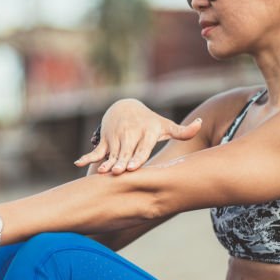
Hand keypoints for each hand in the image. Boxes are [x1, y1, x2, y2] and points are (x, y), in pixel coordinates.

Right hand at [74, 99, 201, 174]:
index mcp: (146, 133)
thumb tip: (201, 123)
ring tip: (101, 172)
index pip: (142, 148)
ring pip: (112, 153)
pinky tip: (78, 163)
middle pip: (126, 152)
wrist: (124, 107)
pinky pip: (96, 151)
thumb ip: (183, 130)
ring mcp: (116, 138)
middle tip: (118, 172)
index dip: (138, 157)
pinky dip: (87, 157)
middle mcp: (130, 135)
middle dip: (122, 162)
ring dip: (105, 162)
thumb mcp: (165, 125)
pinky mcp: (105, 140)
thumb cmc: (149, 122)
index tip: (134, 166)